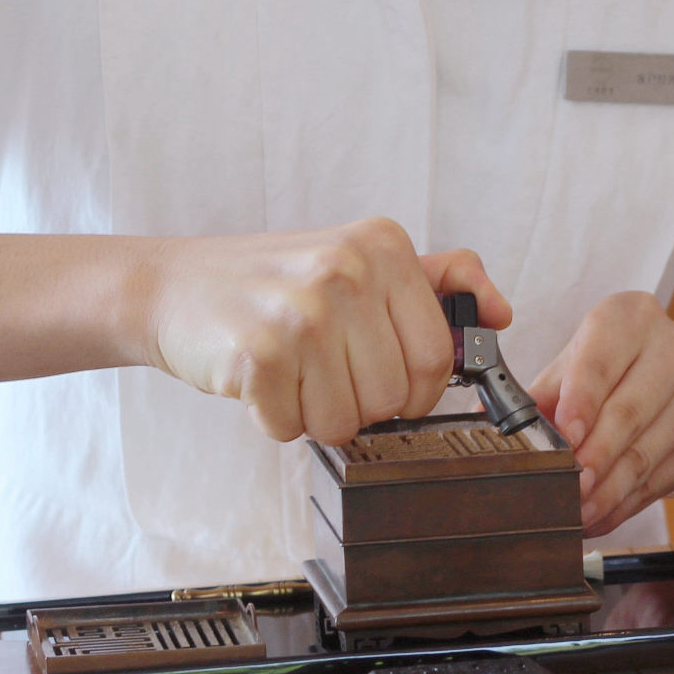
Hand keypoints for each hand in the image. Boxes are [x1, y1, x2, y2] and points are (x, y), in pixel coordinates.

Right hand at [145, 218, 509, 442]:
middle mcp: (346, 270)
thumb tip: (502, 310)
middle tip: (321, 373)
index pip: (437, 355)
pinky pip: (293, 427)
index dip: (416, 390)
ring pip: (344, 420)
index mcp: (382, 246)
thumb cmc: (270, 283)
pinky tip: (258, 381)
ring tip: (289, 373)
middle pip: (392, 396)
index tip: (387, 384)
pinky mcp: (257, 354)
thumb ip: (435, 282)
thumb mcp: (357, 261)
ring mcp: (301, 311)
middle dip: (359, 404)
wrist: (171, 286)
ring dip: (314, 415)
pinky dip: (274, 419)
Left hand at [530, 291, 673, 536]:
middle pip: (630, 412)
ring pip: (646, 453)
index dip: (582, 401)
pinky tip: (599, 516)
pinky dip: (625, 505)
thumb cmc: (612, 368)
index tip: (565, 436)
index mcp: (632, 318)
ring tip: (577, 511)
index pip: (602, 361)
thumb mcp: (573, 365)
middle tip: (568, 487)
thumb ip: (540, 394)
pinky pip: (660, 481)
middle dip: (595, 456)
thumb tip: (494, 427)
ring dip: (608, 491)